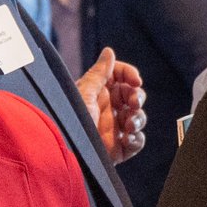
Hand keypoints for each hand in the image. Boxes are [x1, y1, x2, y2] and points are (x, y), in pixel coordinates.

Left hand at [79, 48, 148, 162]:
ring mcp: (114, 128)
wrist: (68, 154)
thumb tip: (109, 52)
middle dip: (138, 97)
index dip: (130, 75)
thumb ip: (99, 73)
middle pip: (133, 95)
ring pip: (138, 117)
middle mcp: (107, 108)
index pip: (119, 75)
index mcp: (97, 92)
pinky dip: (137, 139)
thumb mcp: (84, 94)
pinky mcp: (119, 148)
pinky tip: (128, 139)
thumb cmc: (70, 122)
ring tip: (129, 126)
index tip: (136, 81)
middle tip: (134, 104)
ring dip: (139, 119)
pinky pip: (137, 141)